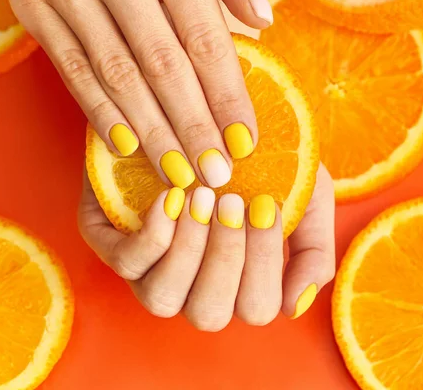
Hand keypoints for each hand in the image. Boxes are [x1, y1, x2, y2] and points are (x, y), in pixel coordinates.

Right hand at [10, 0, 274, 188]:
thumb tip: (261, 22)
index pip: (203, 37)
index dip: (226, 94)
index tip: (244, 142)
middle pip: (162, 65)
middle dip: (192, 126)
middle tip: (213, 173)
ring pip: (116, 75)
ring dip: (150, 132)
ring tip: (177, 174)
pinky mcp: (32, 5)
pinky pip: (69, 69)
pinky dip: (98, 111)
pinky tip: (125, 146)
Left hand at [78, 163, 335, 329]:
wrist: (210, 109)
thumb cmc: (258, 159)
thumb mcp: (303, 196)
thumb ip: (312, 250)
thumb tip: (292, 307)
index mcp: (237, 281)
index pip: (255, 307)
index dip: (263, 264)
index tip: (264, 205)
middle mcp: (192, 284)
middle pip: (209, 314)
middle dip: (226, 256)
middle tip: (232, 201)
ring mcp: (148, 268)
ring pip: (162, 299)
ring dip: (189, 250)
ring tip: (201, 198)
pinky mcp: (110, 240)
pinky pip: (127, 263)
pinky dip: (154, 236)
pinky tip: (170, 198)